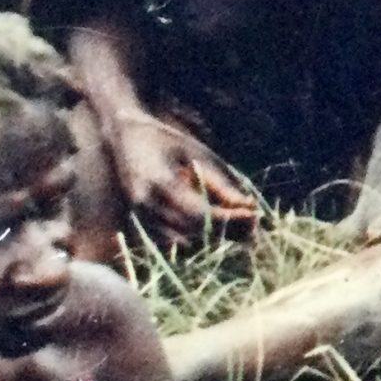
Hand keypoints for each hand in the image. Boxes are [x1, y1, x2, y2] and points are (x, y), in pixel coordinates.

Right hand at [107, 111, 256, 241]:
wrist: (125, 138)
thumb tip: (247, 206)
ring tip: (239, 226)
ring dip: (211, 239)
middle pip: (192, 233)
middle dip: (225, 231)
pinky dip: (195, 238)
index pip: (199, 214)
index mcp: (161, 183)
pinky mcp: (139, 223)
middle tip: (254, 223)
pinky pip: (170, 241)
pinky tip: (216, 227)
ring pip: (181, 243)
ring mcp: (139, 217)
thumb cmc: (166, 140)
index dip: (228, 219)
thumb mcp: (197, 153)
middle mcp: (146, 206)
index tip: (254, 215)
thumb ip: (219, 183)